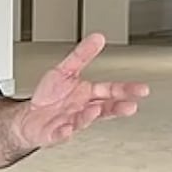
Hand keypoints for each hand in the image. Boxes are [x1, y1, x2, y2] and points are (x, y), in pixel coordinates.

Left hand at [16, 33, 149, 147]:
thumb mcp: (65, 69)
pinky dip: (64, 133)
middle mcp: (82, 109)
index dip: (125, 90)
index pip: (110, 91)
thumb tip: (97, 38)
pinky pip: (60, 134)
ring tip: (95, 110)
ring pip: (83, 120)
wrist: (30, 116)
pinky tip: (67, 129)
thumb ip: (81, 55)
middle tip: (130, 106)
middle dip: (117, 108)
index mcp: (87, 94)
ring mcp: (70, 122)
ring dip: (90, 116)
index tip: (141, 89)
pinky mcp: (54, 132)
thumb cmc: (50, 96)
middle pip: (103, 109)